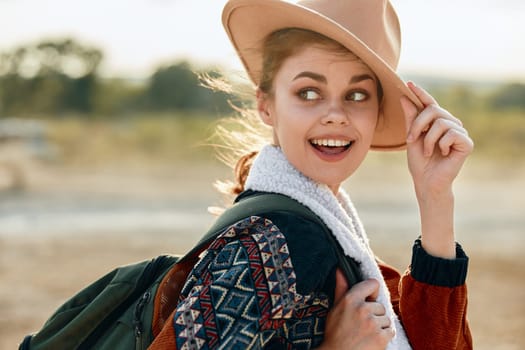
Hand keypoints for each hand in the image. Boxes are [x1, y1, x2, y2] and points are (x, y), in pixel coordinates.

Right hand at [318, 269, 392, 349]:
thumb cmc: (335, 332)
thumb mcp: (335, 308)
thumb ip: (341, 287)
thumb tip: (340, 269)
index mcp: (351, 299)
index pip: (373, 284)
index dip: (372, 292)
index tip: (368, 300)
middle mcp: (362, 309)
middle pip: (380, 305)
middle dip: (374, 314)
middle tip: (362, 324)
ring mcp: (372, 324)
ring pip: (386, 319)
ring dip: (380, 326)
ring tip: (366, 333)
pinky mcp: (381, 338)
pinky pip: (391, 331)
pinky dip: (384, 336)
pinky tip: (372, 340)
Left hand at [400, 82, 473, 197]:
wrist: (427, 181)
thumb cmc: (419, 161)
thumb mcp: (411, 137)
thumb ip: (411, 118)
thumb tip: (405, 97)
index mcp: (437, 122)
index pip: (429, 103)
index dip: (420, 93)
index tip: (409, 83)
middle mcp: (451, 123)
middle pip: (433, 110)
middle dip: (417, 124)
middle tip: (410, 140)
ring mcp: (460, 132)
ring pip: (441, 122)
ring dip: (428, 139)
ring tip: (428, 151)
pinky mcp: (467, 142)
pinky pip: (451, 134)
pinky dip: (441, 145)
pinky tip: (442, 153)